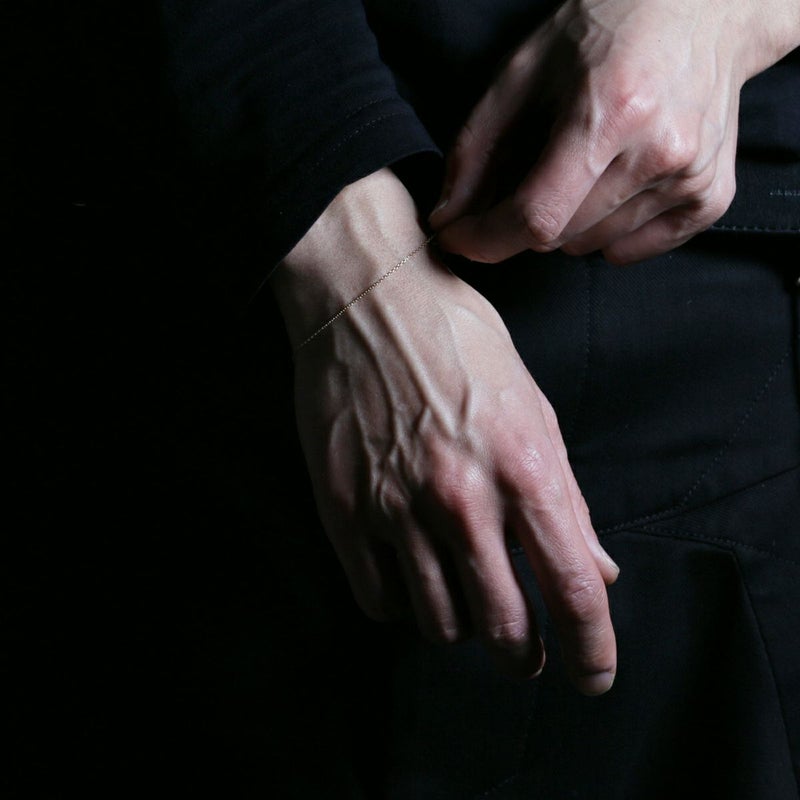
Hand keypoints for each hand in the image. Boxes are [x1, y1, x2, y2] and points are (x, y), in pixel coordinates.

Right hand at [271, 169, 618, 693]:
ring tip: (461, 597)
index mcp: (523, 466)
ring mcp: (396, 507)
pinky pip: (377, 601)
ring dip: (461, 626)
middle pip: (505, 627)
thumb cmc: (459, 341)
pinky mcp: (344, 509)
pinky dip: (402, 607)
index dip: (592, 649)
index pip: (573, 589)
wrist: (366, 299)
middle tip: (524, 651)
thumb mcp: (533, 407)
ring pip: (439, 624)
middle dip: (523, 655)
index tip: (592, 676)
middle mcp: (462, 497)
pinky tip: (410, 579)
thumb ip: (566, 498)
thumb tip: (599, 570)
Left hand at [430, 0, 799, 264]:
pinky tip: (613, 186)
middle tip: (533, 172)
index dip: (485, 239)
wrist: (707, 8)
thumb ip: (477, 147)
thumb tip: (447, 219)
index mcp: (610, 112)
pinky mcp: (711, 197)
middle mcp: (660, 151)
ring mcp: (692, 178)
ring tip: (583, 165)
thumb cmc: (608, 29)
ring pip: (591, 247)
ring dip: (568, 223)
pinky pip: (632, 250)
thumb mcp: (525, 69)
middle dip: (525, 219)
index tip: (456, 239)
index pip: (536, 216)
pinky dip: (608, 233)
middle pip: (560, 237)